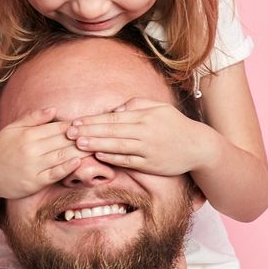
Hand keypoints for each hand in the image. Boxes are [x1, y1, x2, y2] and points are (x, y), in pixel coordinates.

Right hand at [0, 106, 87, 200]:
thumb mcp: (12, 129)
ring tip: (96, 147)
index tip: (89, 123)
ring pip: (61, 156)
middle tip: (99, 134)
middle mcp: (31, 149)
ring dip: (80, 151)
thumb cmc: (0, 149)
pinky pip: (54, 174)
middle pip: (62, 141)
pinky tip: (79, 162)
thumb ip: (33, 118)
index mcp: (28, 134)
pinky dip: (67, 167)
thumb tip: (54, 109)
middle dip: (81, 137)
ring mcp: (33, 166)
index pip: (57, 127)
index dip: (74, 125)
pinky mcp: (34, 182)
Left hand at [68, 97, 221, 176]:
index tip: (76, 121)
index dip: (93, 120)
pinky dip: (113, 158)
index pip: (113, 117)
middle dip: (89, 131)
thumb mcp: (159, 108)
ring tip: (79, 143)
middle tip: (69, 132)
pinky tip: (99, 155)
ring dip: (97, 144)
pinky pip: (129, 160)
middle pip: (112, 130)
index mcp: (145, 116)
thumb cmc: (175, 125)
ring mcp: (148, 149)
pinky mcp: (151, 164)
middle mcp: (145, 131)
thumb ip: (136, 105)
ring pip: (118, 146)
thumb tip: (114, 108)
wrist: (198, 147)